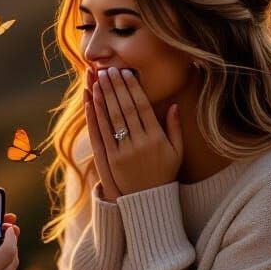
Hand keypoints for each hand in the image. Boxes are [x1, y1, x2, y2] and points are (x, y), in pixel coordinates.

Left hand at [88, 67, 183, 197]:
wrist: (149, 199)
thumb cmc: (164, 173)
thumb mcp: (177, 151)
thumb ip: (175, 127)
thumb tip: (173, 105)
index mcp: (157, 137)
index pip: (142, 106)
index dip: (133, 88)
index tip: (126, 72)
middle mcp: (140, 142)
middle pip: (125, 108)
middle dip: (116, 87)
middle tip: (108, 69)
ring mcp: (125, 151)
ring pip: (113, 118)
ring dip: (105, 96)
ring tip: (99, 79)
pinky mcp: (112, 159)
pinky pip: (103, 133)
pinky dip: (97, 116)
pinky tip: (93, 101)